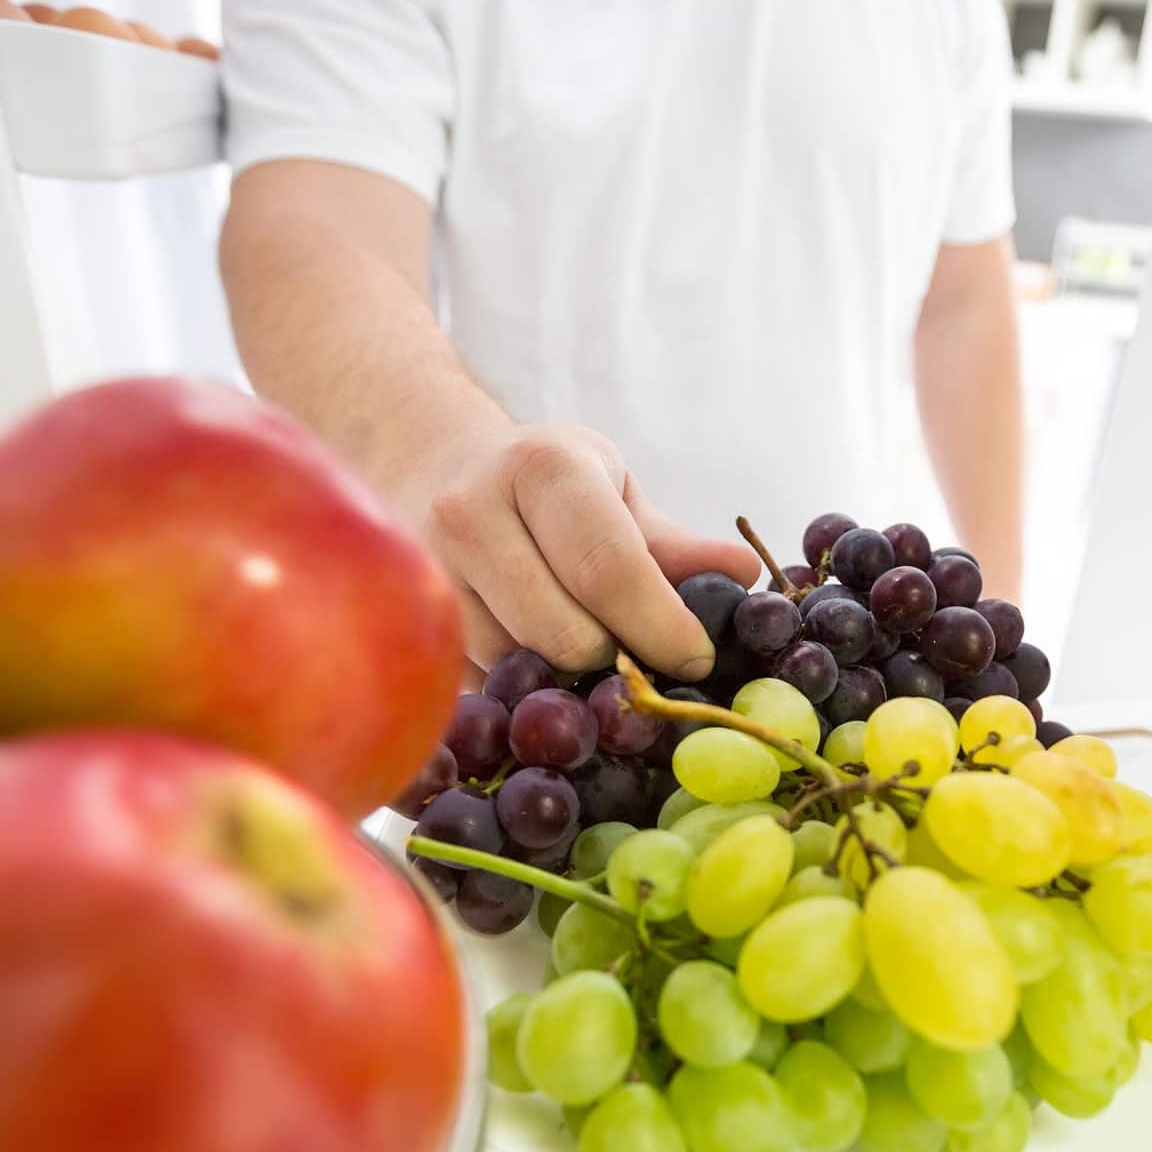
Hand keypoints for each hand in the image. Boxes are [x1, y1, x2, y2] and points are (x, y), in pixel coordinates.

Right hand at [418, 423, 761, 679]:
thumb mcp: (610, 492)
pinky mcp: (406, 620)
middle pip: (564, 634)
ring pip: (519, 668)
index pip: (608, 568)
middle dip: (615, 661)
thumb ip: (673, 543)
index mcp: (542, 470)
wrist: (428, 465)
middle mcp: (471, 513)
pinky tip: (532, 659)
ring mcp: (427, 569)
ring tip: (579, 649)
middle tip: (637, 661)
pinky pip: (477, 683)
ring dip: (563, 678)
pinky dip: (518, 686)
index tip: (697, 660)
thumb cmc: (542, 486)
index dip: (660, 626)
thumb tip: (745, 573)